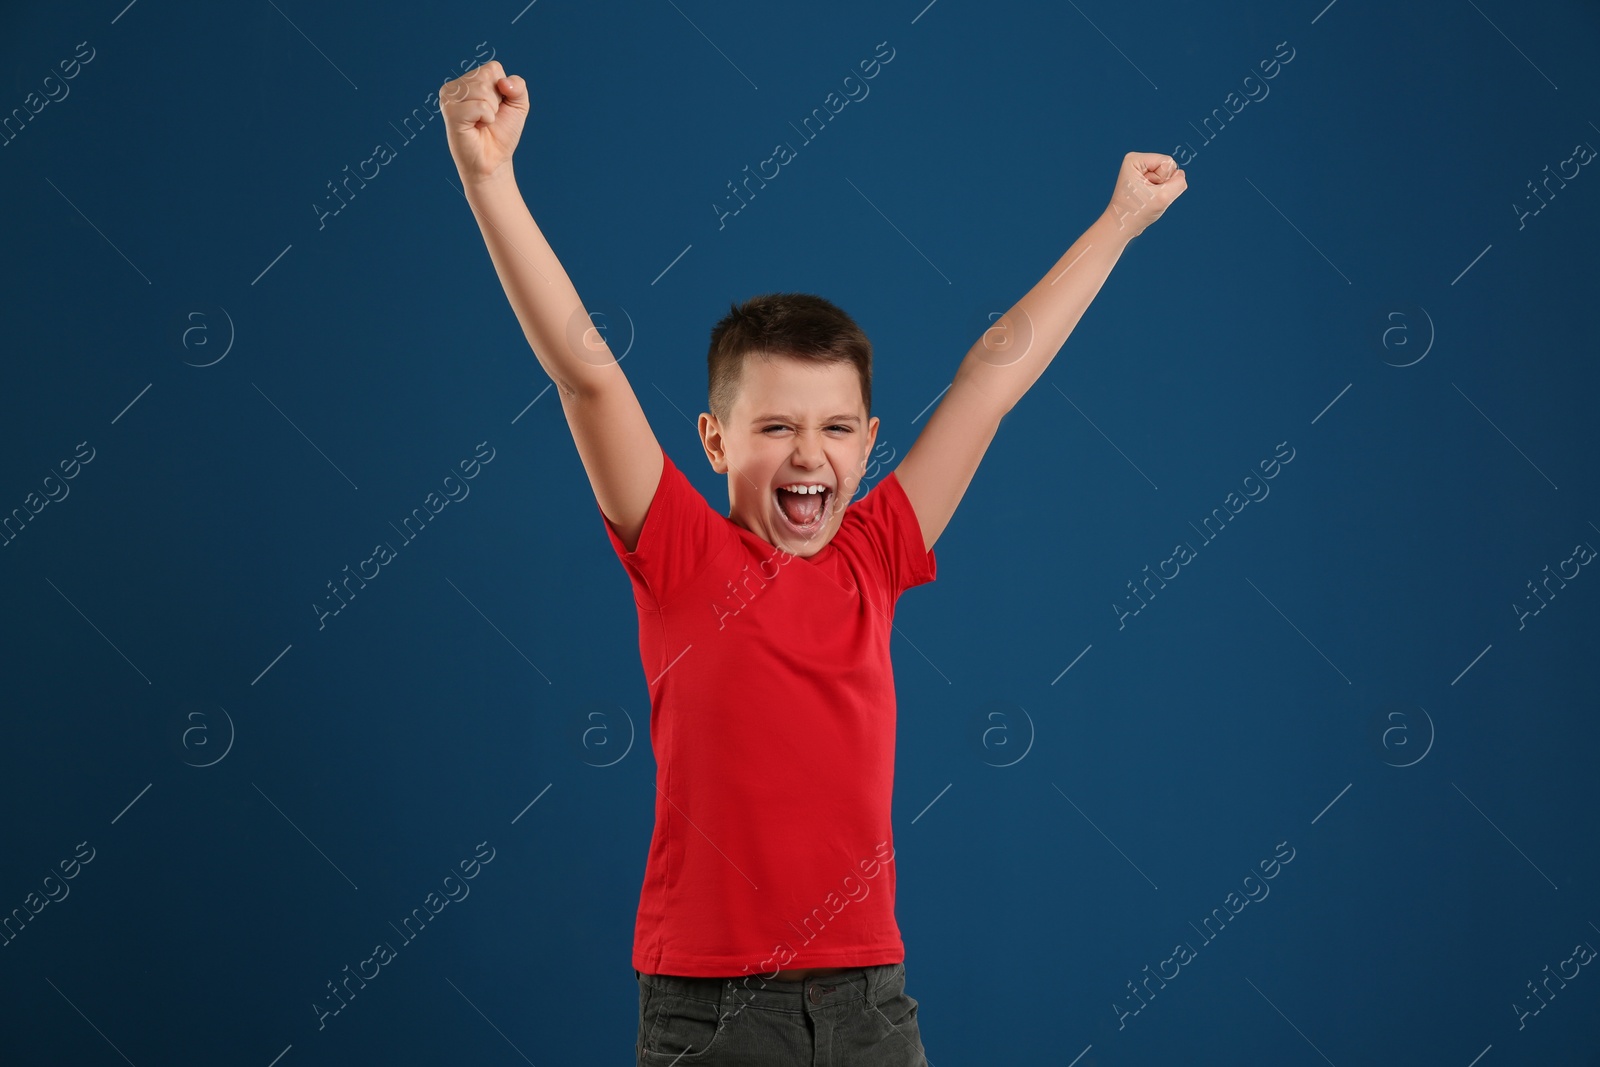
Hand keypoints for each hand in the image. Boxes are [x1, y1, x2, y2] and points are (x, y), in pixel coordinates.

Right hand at [441, 60, 528, 184]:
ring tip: (481, 122)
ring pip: (482, 89)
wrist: (494, 160)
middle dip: (497, 101)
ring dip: (492, 110)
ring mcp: (449, 98)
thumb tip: (503, 83)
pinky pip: (480, 105)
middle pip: (487, 77)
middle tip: (488, 118)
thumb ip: (518, 86)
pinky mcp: (450, 111)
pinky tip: (477, 127)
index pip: (493, 68)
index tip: (496, 108)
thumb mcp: (518, 105)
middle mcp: (456, 86)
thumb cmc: (502, 133)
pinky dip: (486, 118)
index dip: (503, 90)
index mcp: (469, 81)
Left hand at [1103, 152, 1186, 236]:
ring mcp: (1142, 172)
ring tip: (1146, 199)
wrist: (1122, 227)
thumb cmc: (1136, 213)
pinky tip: (1148, 200)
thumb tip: (1180, 174)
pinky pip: (1166, 184)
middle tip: (1146, 196)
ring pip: (1169, 177)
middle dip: (1163, 185)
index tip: (1146, 191)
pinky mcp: (1146, 181)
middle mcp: (1138, 162)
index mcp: (1135, 159)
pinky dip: (1161, 194)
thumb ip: (1179, 182)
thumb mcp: (1163, 197)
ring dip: (1162, 191)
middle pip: (1169, 167)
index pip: (1168, 162)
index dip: (1163, 179)